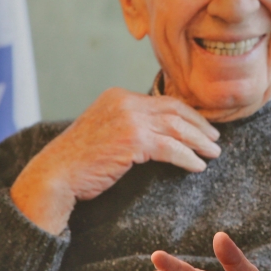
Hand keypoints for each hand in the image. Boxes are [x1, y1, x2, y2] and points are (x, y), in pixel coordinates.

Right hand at [9, 87, 220, 233]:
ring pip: (177, 129)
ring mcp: (130, 119)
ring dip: (199, 142)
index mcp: (118, 95)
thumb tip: (163, 129)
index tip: (203, 126)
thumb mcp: (106, 129)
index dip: (188, 115)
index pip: (164, 101)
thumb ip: (131, 122)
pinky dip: (188, 158)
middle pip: (175, 111)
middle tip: (215, 140)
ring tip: (213, 153)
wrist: (56, 175)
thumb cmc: (81, 159)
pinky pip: (171, 148)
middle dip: (199, 126)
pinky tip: (197, 166)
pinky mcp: (133, 140)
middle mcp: (125, 102)